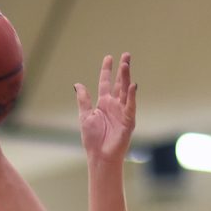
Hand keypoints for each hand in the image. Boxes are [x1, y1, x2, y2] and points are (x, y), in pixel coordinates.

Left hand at [75, 53, 136, 167]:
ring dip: (127, 78)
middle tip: (126, 55)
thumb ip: (83, 99)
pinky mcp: (129, 120)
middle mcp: (114, 105)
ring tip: (126, 64)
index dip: (107, 70)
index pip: (106, 83)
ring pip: (125, 91)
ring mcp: (123, 112)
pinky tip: (132, 85)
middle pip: (119, 83)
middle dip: (123, 69)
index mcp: (103, 103)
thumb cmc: (92, 138)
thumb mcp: (85, 115)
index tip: (109, 57)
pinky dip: (131, 96)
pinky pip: (130, 106)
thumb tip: (78, 84)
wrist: (99, 155)